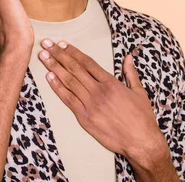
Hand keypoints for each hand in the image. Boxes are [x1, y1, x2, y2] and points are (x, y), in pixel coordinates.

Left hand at [37, 39, 171, 168]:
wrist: (141, 141)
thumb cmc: (142, 117)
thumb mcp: (139, 92)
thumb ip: (130, 73)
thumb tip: (128, 57)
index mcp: (111, 83)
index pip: (88, 62)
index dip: (73, 52)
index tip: (62, 43)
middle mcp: (99, 91)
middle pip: (75, 68)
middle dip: (59, 54)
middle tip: (46, 43)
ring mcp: (91, 104)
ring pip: (69, 81)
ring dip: (54, 67)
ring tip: (43, 57)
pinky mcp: (85, 118)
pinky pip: (68, 100)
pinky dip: (58, 88)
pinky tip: (49, 77)